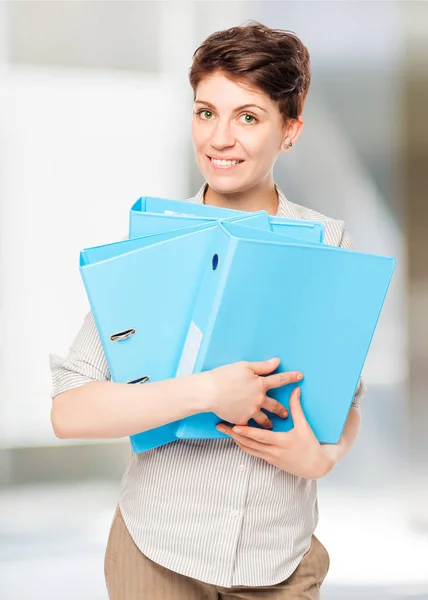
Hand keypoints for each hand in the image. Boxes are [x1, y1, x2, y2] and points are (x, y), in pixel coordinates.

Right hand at [203, 358, 303, 428]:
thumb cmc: (224, 376)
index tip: (300, 376)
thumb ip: (262, 366)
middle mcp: (259, 399)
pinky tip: (252, 432)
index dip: (291, 377)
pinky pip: (249, 426)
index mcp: (260, 384)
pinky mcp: (241, 420)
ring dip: (268, 422)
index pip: (280, 379)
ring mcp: (251, 411)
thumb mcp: (244, 366)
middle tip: (285, 413)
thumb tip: (276, 362)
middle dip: (281, 409)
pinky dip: (251, 428)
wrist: (209, 392)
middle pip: (275, 405)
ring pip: (264, 420)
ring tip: (270, 425)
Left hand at [216, 387, 337, 478]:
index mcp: (282, 442)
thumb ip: (297, 408)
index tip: (235, 425)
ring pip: (248, 449)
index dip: (247, 431)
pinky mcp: (269, 460)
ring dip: (235, 440)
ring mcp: (270, 457)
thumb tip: (295, 390)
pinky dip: (243, 445)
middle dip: (233, 435)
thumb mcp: (304, 426)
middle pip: (249, 444)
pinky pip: (252, 452)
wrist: (315, 466)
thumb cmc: (310, 446)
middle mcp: (273, 452)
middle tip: (221, 426)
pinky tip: (236, 438)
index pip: (260, 437)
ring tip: (224, 430)